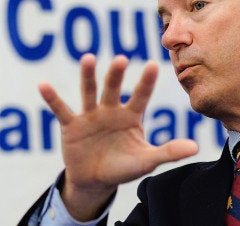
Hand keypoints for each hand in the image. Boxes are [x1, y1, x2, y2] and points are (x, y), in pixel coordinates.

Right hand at [39, 54, 197, 220]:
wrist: (96, 180)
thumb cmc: (124, 166)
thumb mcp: (146, 161)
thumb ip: (168, 152)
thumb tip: (196, 147)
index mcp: (131, 116)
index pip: (141, 96)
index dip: (146, 82)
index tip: (153, 64)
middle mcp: (111, 110)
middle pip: (113, 89)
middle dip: (116, 75)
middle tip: (121, 59)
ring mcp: (90, 115)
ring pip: (89, 92)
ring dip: (87, 76)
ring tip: (88, 58)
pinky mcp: (71, 125)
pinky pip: (61, 109)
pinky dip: (52, 98)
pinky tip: (43, 84)